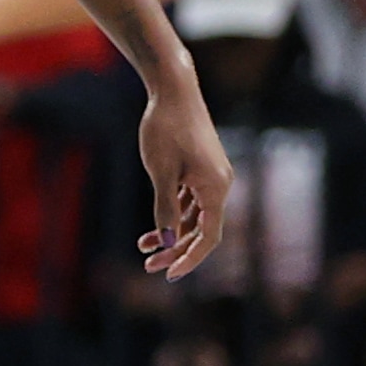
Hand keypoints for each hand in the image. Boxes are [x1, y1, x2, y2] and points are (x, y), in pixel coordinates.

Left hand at [133, 72, 233, 279]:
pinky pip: (191, 201)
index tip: (167, 274)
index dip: (189, 259)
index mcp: (216, 188)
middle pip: (203, 230)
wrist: (174, 90)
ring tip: (145, 247)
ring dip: (174, 234)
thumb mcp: (161, 172)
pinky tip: (154, 226)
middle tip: (149, 266)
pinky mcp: (201, 169)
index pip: (208, 237)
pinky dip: (174, 214)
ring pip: (196, 217)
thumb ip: (165, 210)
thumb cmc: (165, 128)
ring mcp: (212, 176)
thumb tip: (168, 243)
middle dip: (177, 250)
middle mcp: (220, 185)